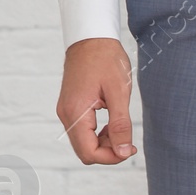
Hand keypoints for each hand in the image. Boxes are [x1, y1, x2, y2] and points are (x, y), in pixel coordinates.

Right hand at [57, 37, 135, 163]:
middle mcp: (66, 115)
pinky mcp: (71, 107)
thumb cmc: (106, 59)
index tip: (130, 148)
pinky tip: (113, 122)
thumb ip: (120, 125)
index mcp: (76, 113)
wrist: (91, 37)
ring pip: (84, 143)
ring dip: (105, 143)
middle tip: (127, 138)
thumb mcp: (119, 92)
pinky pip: (83, 131)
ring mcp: (66, 111)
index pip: (89, 153)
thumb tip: (122, 152)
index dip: (111, 157)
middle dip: (108, 151)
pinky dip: (99, 133)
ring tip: (121, 128)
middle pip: (85, 151)